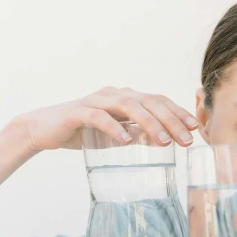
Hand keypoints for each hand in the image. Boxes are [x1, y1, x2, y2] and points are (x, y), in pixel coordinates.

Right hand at [15, 86, 198, 151]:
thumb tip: (164, 142)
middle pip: (148, 101)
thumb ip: (136, 134)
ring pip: (128, 106)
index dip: (177, 112)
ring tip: (164, 142)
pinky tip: (127, 140)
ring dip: (149, 123)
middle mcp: (114, 94)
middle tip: (185, 140)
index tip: (194, 129)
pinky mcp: (77, 111)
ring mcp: (95, 100)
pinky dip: (115, 127)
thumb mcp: (115, 134)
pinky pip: (99, 116)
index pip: (157, 100)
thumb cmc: (83, 131)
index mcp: (125, 97)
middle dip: (171, 120)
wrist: (43, 129)